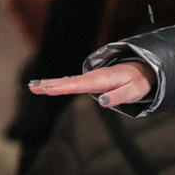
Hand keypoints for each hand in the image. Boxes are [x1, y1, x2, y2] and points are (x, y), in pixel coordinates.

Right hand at [29, 60, 152, 109]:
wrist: (142, 70)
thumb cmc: (138, 82)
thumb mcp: (134, 91)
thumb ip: (119, 97)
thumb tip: (103, 103)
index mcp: (102, 79)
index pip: (80, 85)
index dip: (64, 87)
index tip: (49, 89)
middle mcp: (93, 77)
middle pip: (69, 81)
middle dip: (50, 84)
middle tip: (32, 86)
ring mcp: (91, 78)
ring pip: (68, 81)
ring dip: (51, 83)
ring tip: (33, 86)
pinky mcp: (91, 81)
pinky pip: (72, 82)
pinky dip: (60, 84)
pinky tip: (49, 86)